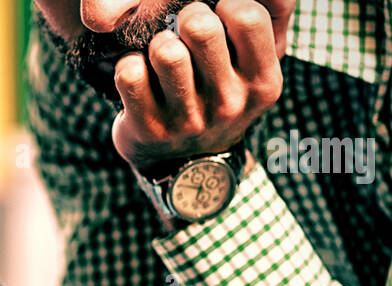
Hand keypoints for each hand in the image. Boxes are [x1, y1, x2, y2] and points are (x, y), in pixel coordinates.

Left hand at [111, 0, 290, 173]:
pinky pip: (129, 73)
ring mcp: (188, 120)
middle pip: (200, 26)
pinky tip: (140, 76)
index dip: (227, 3)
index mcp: (263, 82)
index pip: (248, 16)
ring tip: (162, 55)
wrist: (189, 164)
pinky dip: (128, 65)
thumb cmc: (220, 96)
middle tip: (183, 30)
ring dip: (157, 43)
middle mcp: (229, 103)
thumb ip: (257, 27)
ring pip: (165, 50)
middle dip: (187, 16)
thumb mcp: (253, 70)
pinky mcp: (149, 128)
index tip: (218, 14)